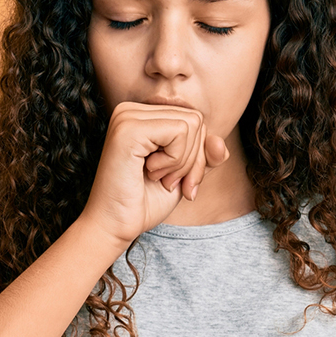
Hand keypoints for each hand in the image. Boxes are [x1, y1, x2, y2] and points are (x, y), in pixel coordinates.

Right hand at [77, 101, 230, 248]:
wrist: (115, 226)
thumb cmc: (144, 202)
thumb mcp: (183, 176)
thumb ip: (204, 157)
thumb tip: (220, 142)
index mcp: (141, 116)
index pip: (193, 120)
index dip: (196, 155)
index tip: (177, 181)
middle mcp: (131, 110)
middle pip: (196, 120)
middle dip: (192, 159)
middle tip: (168, 182)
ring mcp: (128, 116)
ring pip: (191, 124)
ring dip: (182, 162)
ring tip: (158, 178)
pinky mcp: (129, 128)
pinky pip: (180, 132)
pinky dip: (175, 160)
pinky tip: (150, 172)